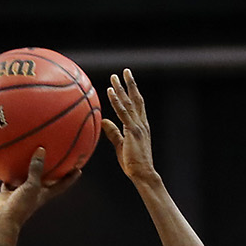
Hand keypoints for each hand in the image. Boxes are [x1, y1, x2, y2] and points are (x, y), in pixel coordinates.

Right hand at [0, 147, 76, 229]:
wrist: (2, 220)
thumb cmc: (21, 206)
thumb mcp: (32, 186)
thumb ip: (37, 169)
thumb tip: (41, 149)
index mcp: (44, 194)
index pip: (61, 185)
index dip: (70, 178)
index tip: (79, 169)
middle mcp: (34, 193)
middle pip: (45, 180)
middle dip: (51, 170)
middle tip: (56, 156)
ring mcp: (21, 193)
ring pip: (27, 178)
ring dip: (28, 168)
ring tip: (31, 154)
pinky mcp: (8, 192)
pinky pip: (10, 178)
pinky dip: (9, 171)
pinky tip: (8, 160)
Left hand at [100, 68, 157, 184]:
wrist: (143, 174)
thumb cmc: (133, 164)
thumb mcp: (120, 145)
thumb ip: (113, 132)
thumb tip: (103, 121)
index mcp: (141, 126)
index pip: (138, 105)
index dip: (133, 92)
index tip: (128, 81)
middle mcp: (141, 123)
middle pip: (136, 99)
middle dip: (130, 84)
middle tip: (124, 71)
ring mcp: (138, 126)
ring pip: (130, 102)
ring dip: (122, 88)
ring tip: (115, 76)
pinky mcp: (133, 131)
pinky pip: (123, 112)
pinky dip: (117, 101)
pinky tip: (111, 91)